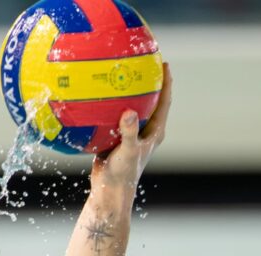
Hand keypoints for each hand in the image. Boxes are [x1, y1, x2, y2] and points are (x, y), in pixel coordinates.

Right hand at [90, 62, 172, 197]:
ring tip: (117, 69)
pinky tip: (94, 91)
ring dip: (126, 90)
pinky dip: (107, 102)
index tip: (163, 63)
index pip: (164, 102)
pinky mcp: (116, 136)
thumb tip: (129, 113)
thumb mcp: (126, 152)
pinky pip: (112, 114)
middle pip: (150, 100)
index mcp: (155, 132)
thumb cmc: (122, 174)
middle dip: (147, 80)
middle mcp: (146, 131)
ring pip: (131, 106)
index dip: (166, 82)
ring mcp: (131, 133)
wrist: (108, 191)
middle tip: (141, 58)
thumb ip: (128, 133)